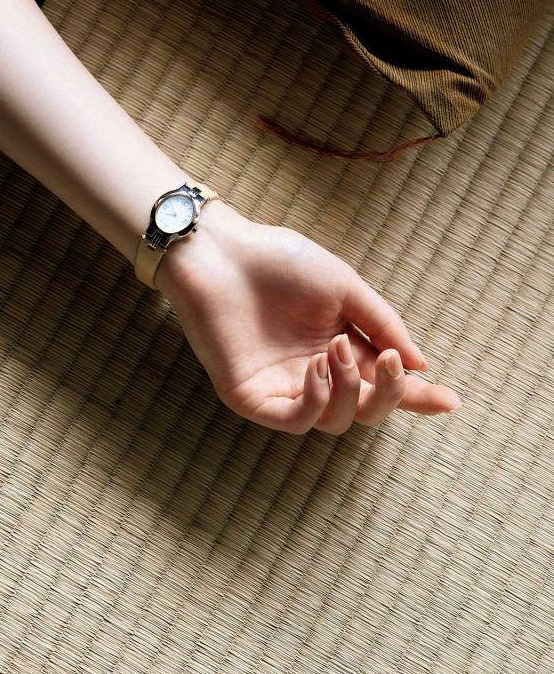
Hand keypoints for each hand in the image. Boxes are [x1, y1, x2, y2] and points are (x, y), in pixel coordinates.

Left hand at [154, 199, 461, 434]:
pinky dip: (317, 399)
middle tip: (390, 363)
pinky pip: (296, 420)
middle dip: (390, 395)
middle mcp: (314, 373)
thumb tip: (421, 364)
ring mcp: (283, 387)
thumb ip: (381, 323)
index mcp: (340, 346)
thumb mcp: (344, 286)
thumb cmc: (279, 261)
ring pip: (336, 421)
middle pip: (366, 410)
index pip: (382, 382)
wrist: (222, 252)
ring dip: (349, 389)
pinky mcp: (252, 397)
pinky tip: (318, 367)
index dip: (416, 395)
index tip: (450, 401)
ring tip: (336, 349)